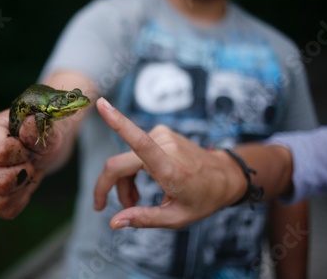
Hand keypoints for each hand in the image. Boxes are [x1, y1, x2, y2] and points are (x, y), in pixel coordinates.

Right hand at [0, 109, 63, 218]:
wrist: (37, 149)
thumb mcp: (44, 131)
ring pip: (1, 200)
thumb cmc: (39, 137)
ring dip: (22, 190)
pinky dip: (20, 201)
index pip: (1, 154)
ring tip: (24, 174)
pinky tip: (21, 186)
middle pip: (0, 183)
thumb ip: (38, 129)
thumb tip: (31, 122)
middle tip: (28, 164)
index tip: (29, 149)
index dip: (24, 156)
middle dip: (24, 176)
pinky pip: (4, 211)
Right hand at [94, 98, 246, 228]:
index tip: (101, 104)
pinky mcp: (160, 132)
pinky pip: (134, 152)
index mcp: (170, 169)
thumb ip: (144, 219)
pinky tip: (141, 184)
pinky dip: (132, 171)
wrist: (224, 176)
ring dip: (124, 182)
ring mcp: (163, 135)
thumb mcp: (176, 218)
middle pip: (119, 164)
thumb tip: (113, 222)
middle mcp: (165, 146)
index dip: (117, 122)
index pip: (139, 142)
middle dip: (110, 187)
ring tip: (135, 201)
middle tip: (115, 208)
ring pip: (125, 161)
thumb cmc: (203, 198)